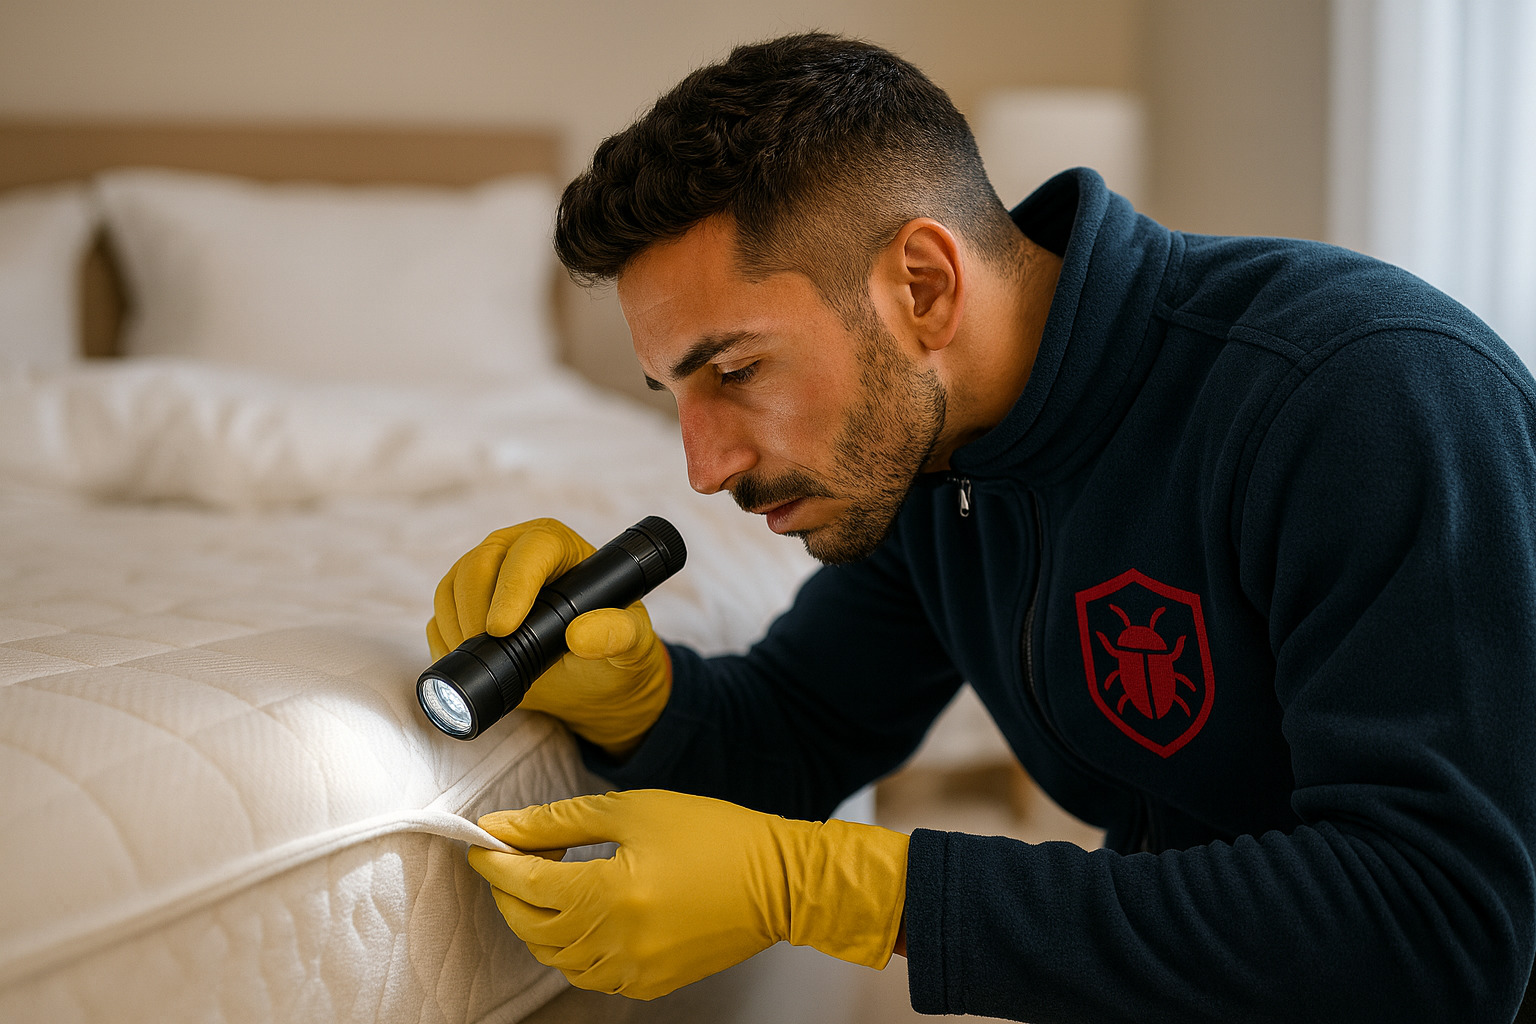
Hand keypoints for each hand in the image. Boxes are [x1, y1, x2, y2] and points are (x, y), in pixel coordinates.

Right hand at [427, 518, 670, 755]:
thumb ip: (619, 635)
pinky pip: (439, 615)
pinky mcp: (464, 604)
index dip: (512, 587)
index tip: (503, 629)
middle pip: (478, 564)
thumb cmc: (615, 652)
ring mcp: (486, 576)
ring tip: (487, 659)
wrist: (591, 680)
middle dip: (477, 611)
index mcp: (557, 545)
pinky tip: (472, 662)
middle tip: (493, 650)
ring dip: (458, 627)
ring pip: (451, 588)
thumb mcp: (631, 646)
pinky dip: (445, 640)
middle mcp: (516, 551)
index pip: (529, 551)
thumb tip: (583, 635)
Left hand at [466, 789, 909, 999]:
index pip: (523, 883)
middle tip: (514, 857)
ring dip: (538, 921)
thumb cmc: (713, 835)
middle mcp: (612, 942)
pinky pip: (590, 975)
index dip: (493, 861)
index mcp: (606, 894)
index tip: (479, 841)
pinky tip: (586, 916)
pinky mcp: (649, 984)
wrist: (779, 881)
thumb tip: (504, 825)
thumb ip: (561, 821)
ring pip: (554, 957)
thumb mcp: (634, 811)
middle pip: (530, 925)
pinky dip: (573, 948)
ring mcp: (631, 971)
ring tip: (551, 883)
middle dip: (510, 890)